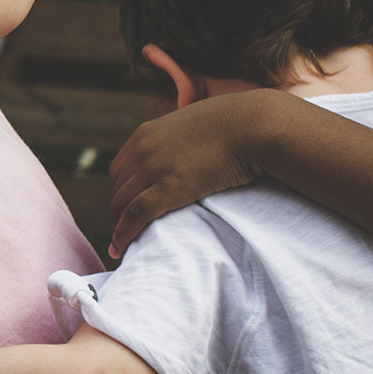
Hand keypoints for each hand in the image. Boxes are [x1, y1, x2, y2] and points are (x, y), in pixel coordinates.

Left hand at [105, 89, 297, 256]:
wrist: (253, 125)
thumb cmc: (235, 124)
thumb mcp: (195, 124)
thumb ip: (182, 139)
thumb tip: (190, 151)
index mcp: (146, 134)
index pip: (119, 168)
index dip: (122, 190)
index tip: (129, 207)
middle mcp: (143, 150)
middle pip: (118, 188)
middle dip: (120, 210)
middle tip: (127, 229)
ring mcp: (154, 167)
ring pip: (122, 203)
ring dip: (119, 225)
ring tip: (123, 244)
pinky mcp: (170, 187)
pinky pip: (136, 214)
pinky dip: (123, 233)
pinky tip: (120, 249)